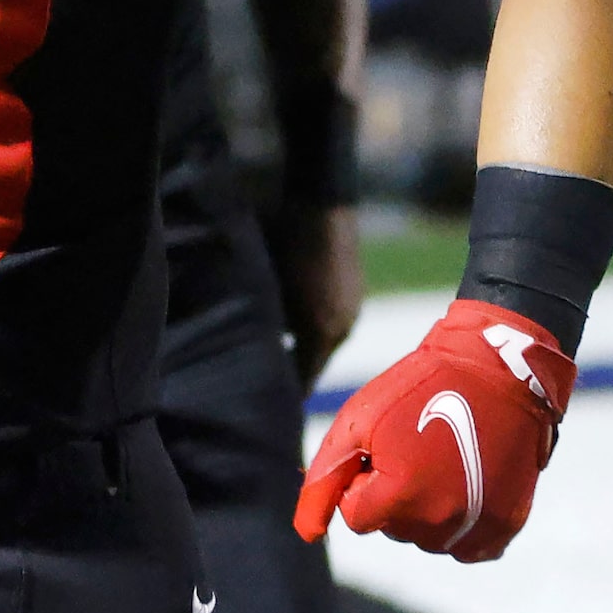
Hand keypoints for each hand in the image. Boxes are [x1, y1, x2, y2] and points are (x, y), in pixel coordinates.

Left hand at [277, 203, 364, 383]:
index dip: (288, 394)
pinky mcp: (352, 291)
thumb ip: (270, 327)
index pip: (304, 378)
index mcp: (323, 332)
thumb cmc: (287, 242)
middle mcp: (342, 326)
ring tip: (277, 354)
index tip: (270, 412)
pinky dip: (312, 328)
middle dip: (294, 373)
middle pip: (315, 363)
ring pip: (323, 342)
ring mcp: (351, 307)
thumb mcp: (273, 289)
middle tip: (268, 388)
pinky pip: (331, 322)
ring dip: (303, 349)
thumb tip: (260, 356)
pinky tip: (292, 322)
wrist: (322, 201)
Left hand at [294, 299, 573, 561]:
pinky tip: (466, 483)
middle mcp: (440, 524)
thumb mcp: (358, 422)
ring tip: (443, 458)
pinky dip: (460, 523)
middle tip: (417, 446)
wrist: (496, 370)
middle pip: (393, 528)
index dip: (363, 477)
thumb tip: (307, 534)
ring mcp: (479, 529)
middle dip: (394, 493)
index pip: (356, 515)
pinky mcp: (507, 526)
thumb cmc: (418, 389)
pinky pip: (467, 546)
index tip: (384, 446)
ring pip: (427, 538)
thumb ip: (324, 480)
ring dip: (426, 508)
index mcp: (399, 498)